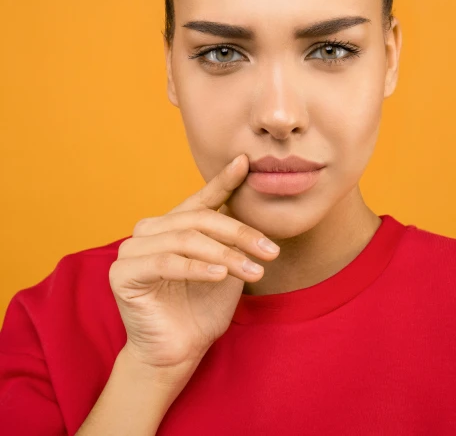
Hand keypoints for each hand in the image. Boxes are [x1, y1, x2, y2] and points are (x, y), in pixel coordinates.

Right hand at [109, 154, 279, 369]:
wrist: (178, 355)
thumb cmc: (202, 311)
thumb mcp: (226, 267)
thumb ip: (232, 237)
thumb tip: (255, 201)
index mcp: (171, 224)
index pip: (201, 199)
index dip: (224, 181)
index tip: (245, 163)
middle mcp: (149, 231)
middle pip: (198, 219)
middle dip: (238, 233)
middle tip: (270, 250)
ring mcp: (131, 250)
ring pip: (186, 240)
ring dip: (225, 254)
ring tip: (254, 270)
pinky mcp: (123, 273)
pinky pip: (167, 264)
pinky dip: (198, 268)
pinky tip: (222, 275)